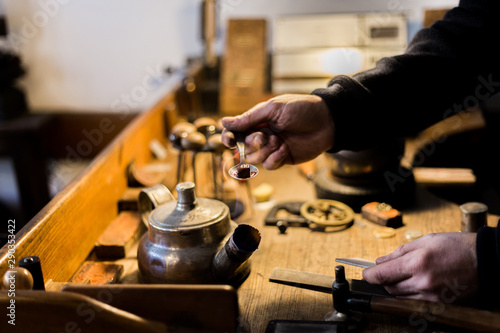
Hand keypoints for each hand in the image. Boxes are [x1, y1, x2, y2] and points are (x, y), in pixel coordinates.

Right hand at [221, 94, 333, 169]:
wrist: (327, 121)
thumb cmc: (302, 109)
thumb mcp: (274, 108)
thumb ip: (250, 117)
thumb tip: (224, 122)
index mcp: (258, 121)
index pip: (235, 132)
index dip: (229, 137)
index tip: (230, 140)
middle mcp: (262, 135)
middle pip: (243, 148)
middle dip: (252, 144)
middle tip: (265, 137)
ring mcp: (272, 148)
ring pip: (255, 160)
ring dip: (265, 151)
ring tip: (279, 142)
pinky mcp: (283, 159)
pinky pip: (269, 166)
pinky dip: (275, 159)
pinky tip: (285, 149)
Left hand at [362, 232, 477, 303]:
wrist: (486, 262)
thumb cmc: (457, 247)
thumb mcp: (426, 241)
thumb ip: (400, 252)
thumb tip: (381, 261)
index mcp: (418, 263)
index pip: (383, 275)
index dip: (369, 275)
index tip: (366, 273)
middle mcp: (423, 283)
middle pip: (389, 287)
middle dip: (384, 279)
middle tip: (388, 270)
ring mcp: (431, 297)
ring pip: (400, 297)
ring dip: (396, 287)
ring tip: (407, 275)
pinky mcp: (439, 306)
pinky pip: (414, 303)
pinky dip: (409, 295)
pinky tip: (416, 285)